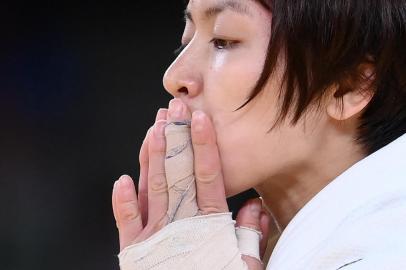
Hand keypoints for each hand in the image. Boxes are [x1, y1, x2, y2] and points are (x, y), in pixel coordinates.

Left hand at [112, 98, 270, 268]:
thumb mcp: (244, 265)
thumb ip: (250, 235)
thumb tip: (256, 205)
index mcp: (208, 224)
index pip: (206, 175)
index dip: (203, 145)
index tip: (200, 118)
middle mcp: (180, 223)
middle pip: (177, 172)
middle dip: (176, 138)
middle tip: (174, 108)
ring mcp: (155, 235)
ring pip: (152, 187)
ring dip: (152, 156)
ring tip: (153, 127)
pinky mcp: (135, 249)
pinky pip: (126, 222)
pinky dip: (122, 201)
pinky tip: (120, 179)